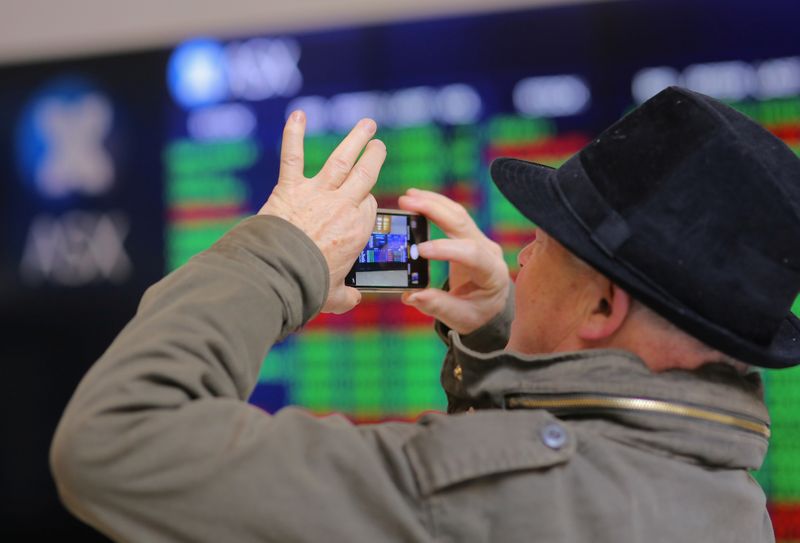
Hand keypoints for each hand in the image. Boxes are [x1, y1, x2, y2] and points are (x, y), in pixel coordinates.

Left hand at [259, 111, 384, 313]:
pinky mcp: (290, 188)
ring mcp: (317, 194)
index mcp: (357, 229)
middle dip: (373, 157)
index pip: (369, 206)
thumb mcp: (335, 296)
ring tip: (367, 125)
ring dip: (355, 139)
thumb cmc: (309, 285)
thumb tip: (353, 299)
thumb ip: (347, 296)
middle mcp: (343, 206)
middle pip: (365, 175)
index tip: (364, 201)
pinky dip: (294, 135)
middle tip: (378, 145)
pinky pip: (293, 157)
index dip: (366, 203)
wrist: (280, 273)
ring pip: (341, 160)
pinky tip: (298, 115)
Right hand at [398, 189, 509, 333]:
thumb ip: (437, 306)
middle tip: (407, 203)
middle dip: (435, 211)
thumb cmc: (475, 313)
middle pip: (463, 224)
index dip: (446, 249)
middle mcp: (489, 251)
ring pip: (458, 214)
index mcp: (492, 273)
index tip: (419, 250)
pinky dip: (435, 205)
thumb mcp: (460, 317)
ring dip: (433, 203)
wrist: (489, 306)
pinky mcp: (470, 235)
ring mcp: (480, 239)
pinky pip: (453, 215)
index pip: (472, 254)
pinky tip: (418, 198)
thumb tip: (411, 295)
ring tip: (408, 197)